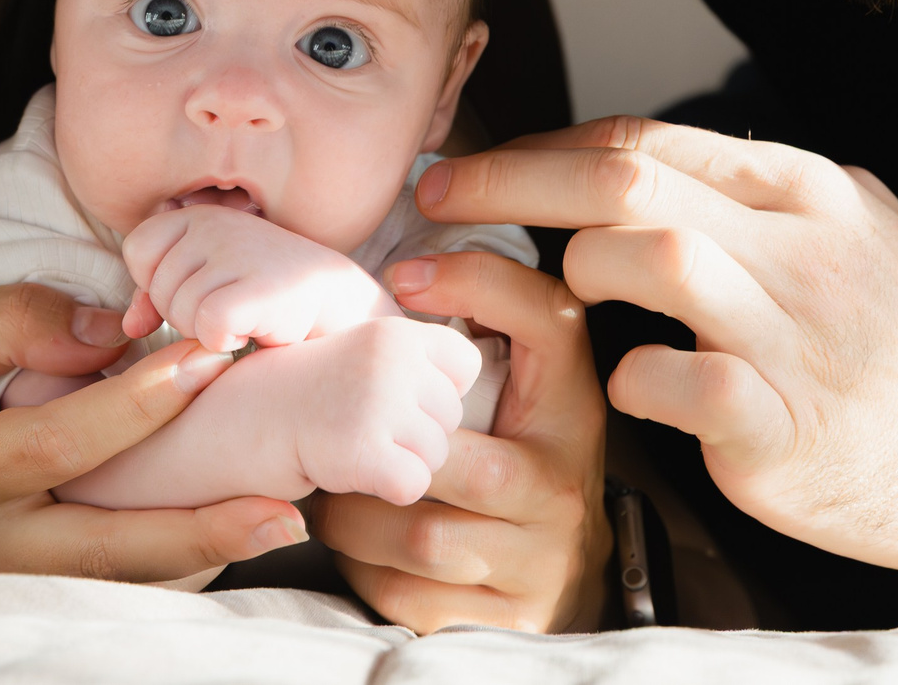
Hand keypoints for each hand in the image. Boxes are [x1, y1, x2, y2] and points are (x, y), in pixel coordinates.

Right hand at [0, 282, 309, 582]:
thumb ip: (12, 324)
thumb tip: (109, 330)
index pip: (60, 440)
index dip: (137, 403)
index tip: (209, 359)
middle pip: (110, 549)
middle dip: (201, 528)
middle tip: (281, 504)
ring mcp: (25, 590)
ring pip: (130, 585)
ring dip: (209, 556)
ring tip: (282, 518)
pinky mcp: (50, 607)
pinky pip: (129, 592)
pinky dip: (187, 566)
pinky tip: (240, 531)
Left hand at [120, 205, 395, 350]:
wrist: (339, 305)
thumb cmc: (267, 295)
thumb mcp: (208, 284)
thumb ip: (162, 297)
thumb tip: (130, 328)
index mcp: (198, 213)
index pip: (137, 249)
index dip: (158, 282)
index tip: (200, 290)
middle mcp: (214, 223)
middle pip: (159, 289)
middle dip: (187, 315)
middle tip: (234, 307)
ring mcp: (236, 251)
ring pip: (181, 313)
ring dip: (209, 332)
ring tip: (249, 316)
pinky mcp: (256, 288)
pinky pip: (207, 329)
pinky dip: (226, 342)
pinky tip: (255, 330)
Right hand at [268, 316, 479, 506]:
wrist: (232, 421)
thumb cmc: (306, 396)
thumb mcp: (367, 359)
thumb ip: (420, 366)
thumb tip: (485, 395)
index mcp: (397, 330)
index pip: (465, 366)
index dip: (432, 391)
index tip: (386, 396)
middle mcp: (394, 357)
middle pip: (452, 419)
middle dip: (413, 434)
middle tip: (357, 424)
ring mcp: (379, 401)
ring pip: (436, 458)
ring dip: (397, 464)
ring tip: (348, 444)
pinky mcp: (364, 449)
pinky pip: (411, 487)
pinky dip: (382, 491)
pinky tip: (345, 468)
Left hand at [316, 251, 611, 633]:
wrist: (570, 564)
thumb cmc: (525, 450)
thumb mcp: (530, 382)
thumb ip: (490, 319)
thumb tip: (406, 277)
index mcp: (569, 410)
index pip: (547, 324)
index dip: (478, 286)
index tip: (404, 279)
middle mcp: (561, 489)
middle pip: (457, 464)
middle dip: (378, 453)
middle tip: (328, 438)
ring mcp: (536, 562)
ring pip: (422, 539)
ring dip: (355, 517)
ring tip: (328, 492)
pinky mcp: (504, 620)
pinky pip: (411, 596)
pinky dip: (364, 568)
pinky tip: (354, 543)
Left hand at [413, 118, 897, 597]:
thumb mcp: (857, 232)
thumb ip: (756, 200)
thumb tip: (646, 171)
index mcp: (804, 190)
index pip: (644, 139)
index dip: (541, 148)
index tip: (476, 166)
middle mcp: (797, 246)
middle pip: (625, 180)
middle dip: (512, 183)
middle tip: (438, 201)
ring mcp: (794, 334)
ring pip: (652, 256)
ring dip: (577, 271)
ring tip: (546, 302)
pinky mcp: (784, 427)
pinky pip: (680, 383)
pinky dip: (635, 380)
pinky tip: (626, 390)